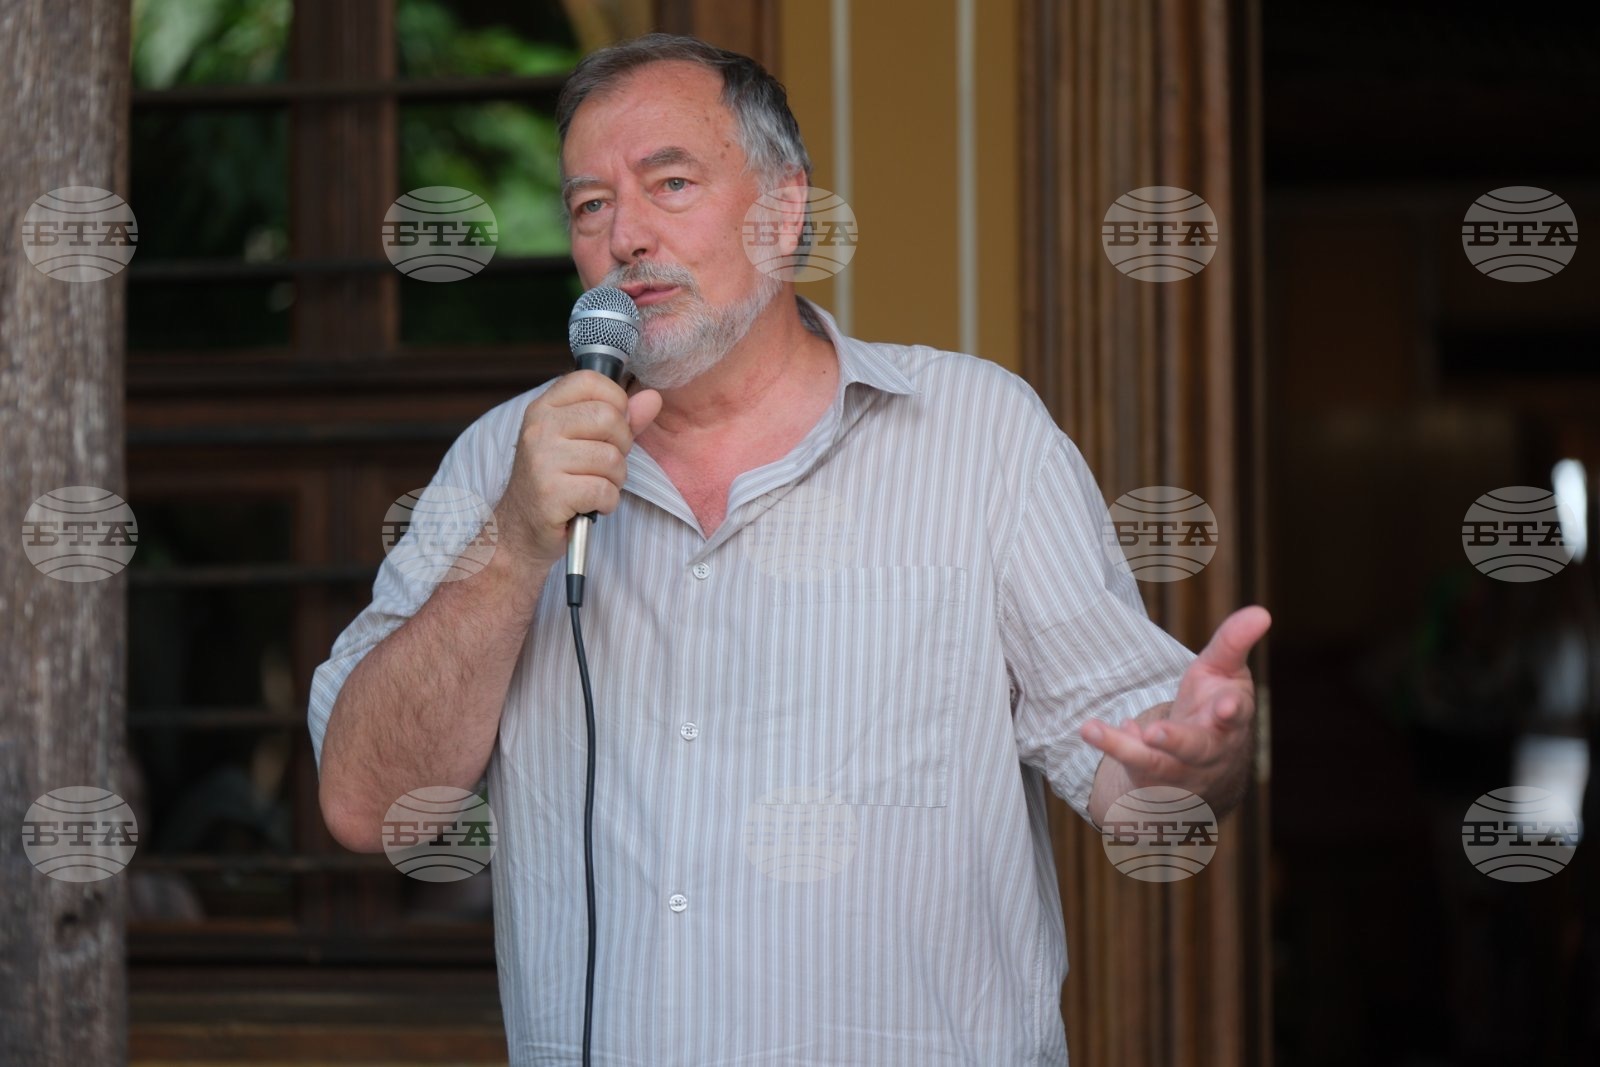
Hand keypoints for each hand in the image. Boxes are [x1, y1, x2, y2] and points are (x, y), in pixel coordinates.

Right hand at [494, 370, 661, 569]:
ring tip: (595, 486)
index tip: (610, 427)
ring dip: (615, 480)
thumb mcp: (582, 441)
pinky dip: (607, 502)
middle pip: (609, 418)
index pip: (591, 380)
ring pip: (612, 458)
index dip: (615, 401)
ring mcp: (542, 460)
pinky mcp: (550, 493)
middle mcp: (539, 428)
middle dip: (621, 446)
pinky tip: (590, 504)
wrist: (520, 528)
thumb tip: (652, 397)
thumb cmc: (556, 481)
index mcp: (544, 408)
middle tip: (604, 465)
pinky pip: (604, 490)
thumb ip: (620, 418)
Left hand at [1081, 606, 1269, 808]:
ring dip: (1125, 749)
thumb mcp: (1224, 671)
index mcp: (1230, 720)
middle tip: (1155, 732)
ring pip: (1154, 765)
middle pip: (1195, 749)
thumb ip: (1234, 642)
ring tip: (1093, 729)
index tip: (1227, 706)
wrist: (1205, 765)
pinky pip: (1130, 771)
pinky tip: (1092, 729)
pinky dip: (1114, 749)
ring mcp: (1180, 772)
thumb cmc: (1215, 705)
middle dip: (1176, 740)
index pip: (1236, 716)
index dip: (1232, 711)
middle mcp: (1209, 751)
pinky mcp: (1153, 783)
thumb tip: (1262, 612)